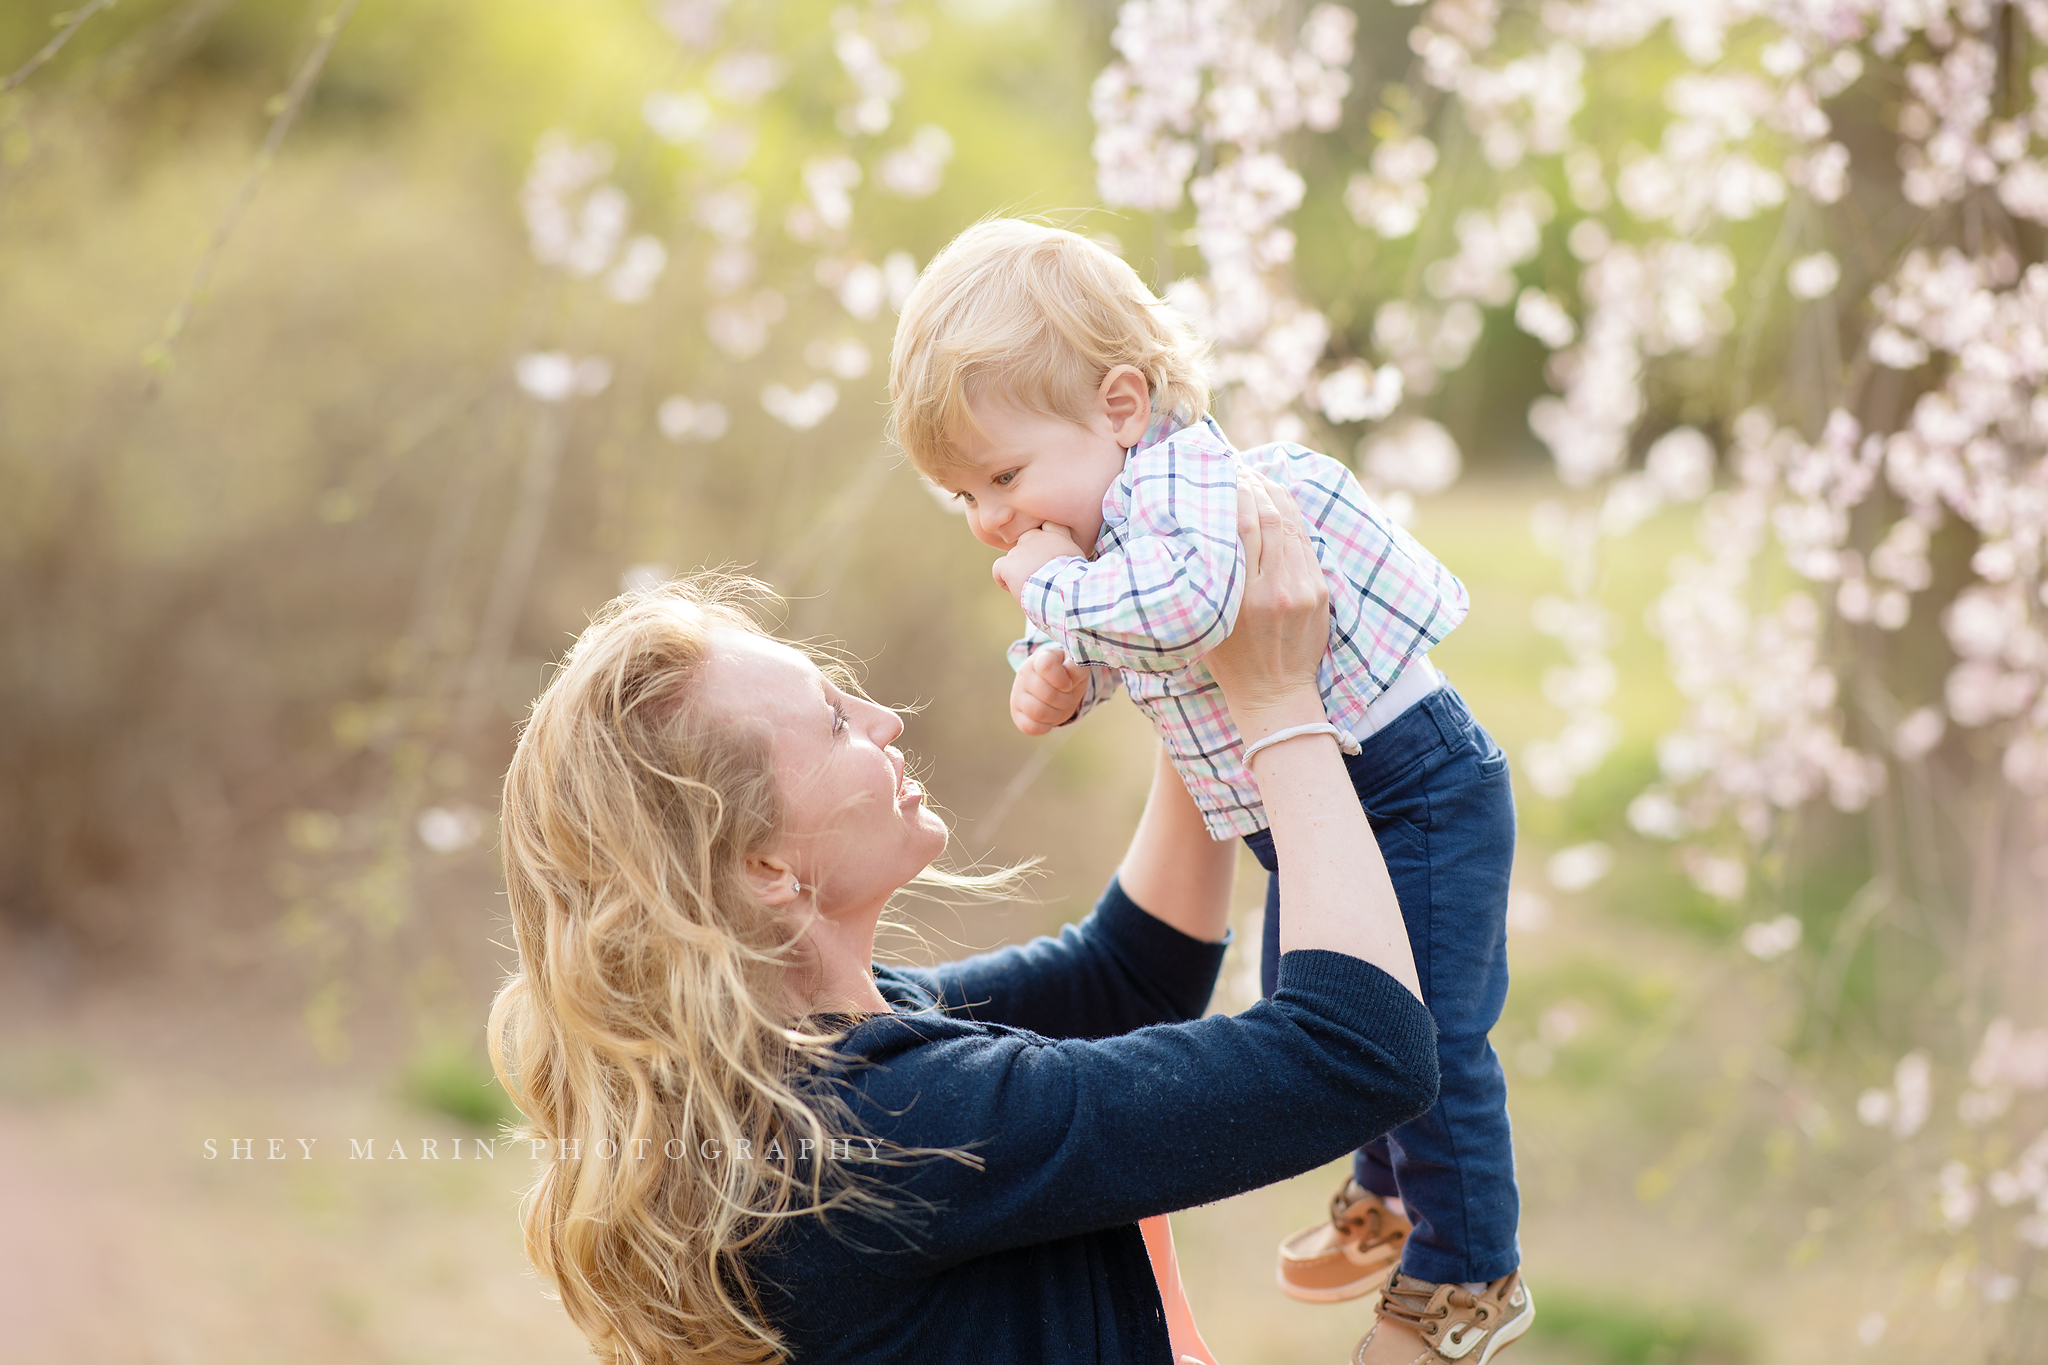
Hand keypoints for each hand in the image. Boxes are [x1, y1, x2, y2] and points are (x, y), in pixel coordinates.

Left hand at [992, 524, 1084, 601]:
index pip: (1048, 524)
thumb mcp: (1080, 561)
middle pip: (1027, 540)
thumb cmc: (1076, 582)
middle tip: (1039, 573)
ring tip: (1033, 586)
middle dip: (1030, 555)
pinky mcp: (1008, 564)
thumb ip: (1069, 553)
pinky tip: (1016, 589)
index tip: (1048, 552)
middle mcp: (1037, 537)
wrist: (1064, 591)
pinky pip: (998, 570)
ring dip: (1019, 571)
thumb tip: (1067, 562)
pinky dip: (1003, 581)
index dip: (1045, 537)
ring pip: (1014, 558)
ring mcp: (1020, 550)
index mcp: (1057, 535)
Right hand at [1010, 646, 1089, 733]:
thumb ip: (1077, 665)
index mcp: (1039, 660)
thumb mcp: (1075, 668)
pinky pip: (1029, 727)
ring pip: (1037, 712)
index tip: (1068, 685)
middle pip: (1046, 694)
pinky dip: (1044, 726)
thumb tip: (1076, 663)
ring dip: (1055, 714)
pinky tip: (1049, 718)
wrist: (1056, 690)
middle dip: (1064, 700)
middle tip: (1066, 697)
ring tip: (1058, 707)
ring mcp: (1018, 695)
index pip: (1047, 666)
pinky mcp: (1016, 714)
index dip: (1061, 679)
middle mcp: (1024, 675)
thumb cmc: (1066, 676)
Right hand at [1202, 472, 1329, 742]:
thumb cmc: (1230, 661)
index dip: (1237, 494)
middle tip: (1240, 469)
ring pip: (1291, 526)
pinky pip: (1306, 544)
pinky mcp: (1320, 591)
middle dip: (1255, 488)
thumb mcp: (1208, 622)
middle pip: (1269, 520)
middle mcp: (1277, 590)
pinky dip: (1292, 519)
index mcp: (1244, 599)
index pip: (1244, 529)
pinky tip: (1280, 505)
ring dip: (1275, 497)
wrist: (1276, 695)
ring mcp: (1303, 589)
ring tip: (1259, 479)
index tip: (1225, 475)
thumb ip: (1210, 580)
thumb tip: (1201, 531)